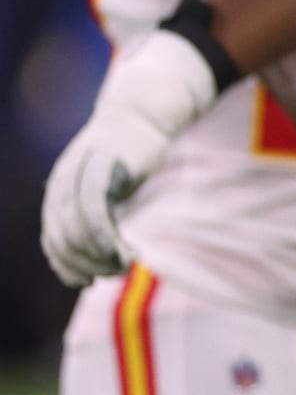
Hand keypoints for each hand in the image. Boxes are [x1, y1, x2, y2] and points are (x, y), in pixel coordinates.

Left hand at [41, 30, 217, 286]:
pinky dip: (107, 238)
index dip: (66, 266)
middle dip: (84, 265)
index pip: (53, 240)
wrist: (143, 111)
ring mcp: (79, 176)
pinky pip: (96, 213)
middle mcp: (62, 184)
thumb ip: (96, 212)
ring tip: (121, 266)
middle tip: (111, 275)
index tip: (87, 282)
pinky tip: (125, 252)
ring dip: (98, 256)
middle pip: (63, 238)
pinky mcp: (101, 169)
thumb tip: (95, 253)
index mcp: (58, 191)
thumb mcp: (108, 185)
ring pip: (77, 229)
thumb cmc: (130, 153)